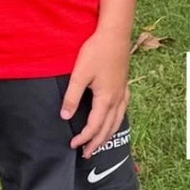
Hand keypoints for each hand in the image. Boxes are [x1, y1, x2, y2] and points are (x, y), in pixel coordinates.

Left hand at [60, 29, 130, 159]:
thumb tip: (64, 116)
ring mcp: (122, 92)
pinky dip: (117, 120)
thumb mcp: (79, 74)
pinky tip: (114, 119)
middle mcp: (117, 99)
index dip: (83, 138)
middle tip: (87, 154)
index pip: (94, 126)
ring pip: (117, 121)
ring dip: (107, 134)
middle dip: (97, 143)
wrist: (114, 34)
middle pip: (108, 128)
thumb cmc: (96, 52)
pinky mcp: (124, 85)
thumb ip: (71, 97)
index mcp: (105, 99)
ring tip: (100, 143)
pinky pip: (123, 110)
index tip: (73, 145)